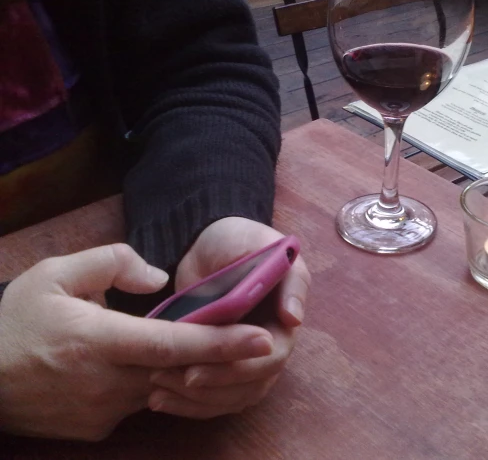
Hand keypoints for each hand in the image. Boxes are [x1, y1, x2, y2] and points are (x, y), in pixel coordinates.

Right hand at [0, 244, 273, 440]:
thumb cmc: (16, 320)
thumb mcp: (55, 273)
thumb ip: (112, 262)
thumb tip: (159, 278)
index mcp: (97, 341)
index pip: (172, 345)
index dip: (220, 343)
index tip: (260, 339)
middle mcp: (105, 382)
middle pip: (179, 371)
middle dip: (218, 358)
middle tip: (250, 337)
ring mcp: (103, 412)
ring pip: (162, 387)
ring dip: (181, 367)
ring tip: (191, 345)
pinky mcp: (98, 428)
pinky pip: (139, 402)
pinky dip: (150, 382)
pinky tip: (139, 364)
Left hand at [149, 217, 310, 417]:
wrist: (207, 248)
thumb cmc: (236, 241)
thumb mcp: (260, 245)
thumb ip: (285, 276)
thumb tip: (294, 319)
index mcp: (286, 316)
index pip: (273, 355)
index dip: (240, 366)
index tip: (198, 368)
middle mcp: (273, 342)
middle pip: (253, 383)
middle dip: (214, 385)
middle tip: (175, 378)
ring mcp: (249, 357)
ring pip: (234, 397)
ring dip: (199, 401)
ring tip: (157, 393)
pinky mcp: (224, 366)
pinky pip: (216, 398)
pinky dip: (190, 405)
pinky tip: (158, 400)